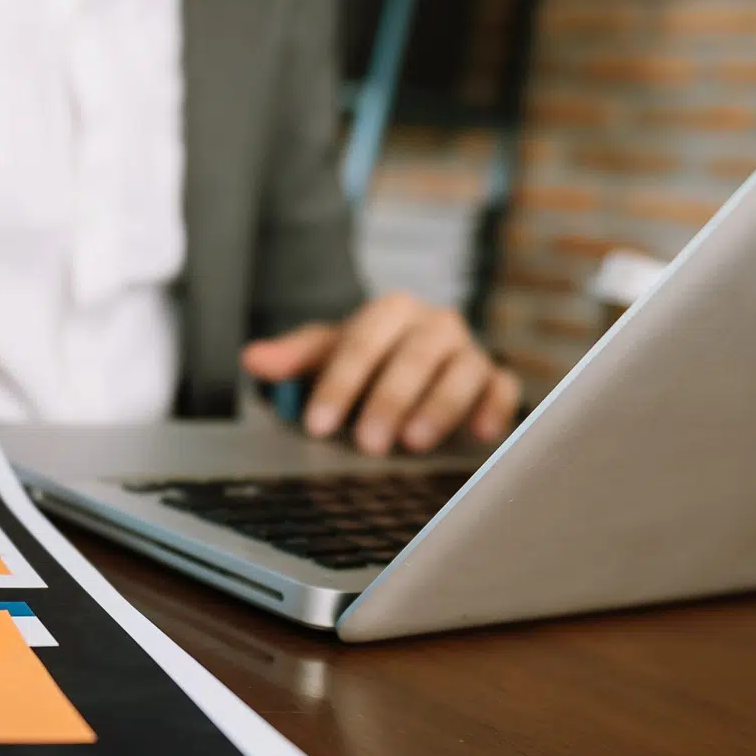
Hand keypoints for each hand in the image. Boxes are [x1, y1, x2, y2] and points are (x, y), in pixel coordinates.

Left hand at [240, 293, 519, 455]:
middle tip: (368, 443)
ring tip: (415, 443)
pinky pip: (502, 388)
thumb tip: (252, 359)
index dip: (339, 384)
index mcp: (390, 311)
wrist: (412, 360)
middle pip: (413, 357)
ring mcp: (468, 351)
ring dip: (439, 406)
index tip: (317, 425)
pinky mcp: (494, 379)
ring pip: (460, 370)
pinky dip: (495, 409)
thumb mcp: (326, 355)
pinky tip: (480, 435)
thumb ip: (293, 358)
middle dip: (389, 400)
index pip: (362, 342)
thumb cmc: (367, 361)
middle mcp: (434, 325)